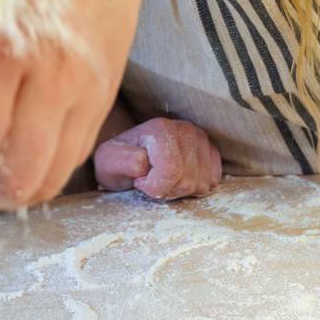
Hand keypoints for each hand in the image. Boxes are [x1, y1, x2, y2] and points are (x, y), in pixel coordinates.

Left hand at [94, 118, 223, 200]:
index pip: (171, 171)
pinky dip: (194, 187)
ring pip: (200, 184)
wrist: (130, 153)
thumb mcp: (108, 162)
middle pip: (186, 181)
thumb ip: (124, 162)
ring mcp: (201, 139)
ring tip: (163, 178)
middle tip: (151, 180)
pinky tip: (179, 178)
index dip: (154, 187)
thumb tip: (144, 163)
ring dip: (179, 190)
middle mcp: (185, 129)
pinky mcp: (211, 151)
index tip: (139, 181)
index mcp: (161, 129)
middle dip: (166, 190)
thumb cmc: (119, 160)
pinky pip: (211, 182)